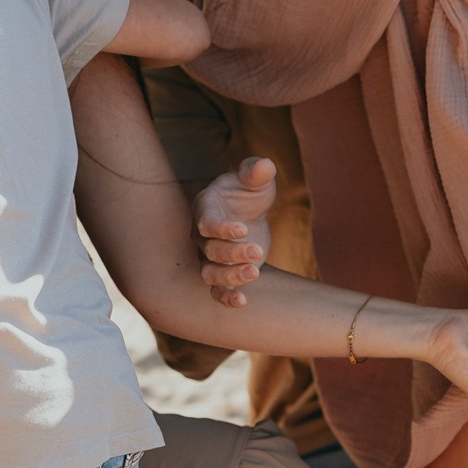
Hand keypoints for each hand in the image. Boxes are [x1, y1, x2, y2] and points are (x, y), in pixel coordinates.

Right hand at [196, 155, 276, 307]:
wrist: (249, 211)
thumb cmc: (249, 190)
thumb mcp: (255, 179)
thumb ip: (257, 172)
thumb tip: (266, 165)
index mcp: (205, 209)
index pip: (206, 223)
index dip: (221, 229)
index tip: (243, 230)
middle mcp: (202, 236)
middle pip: (210, 251)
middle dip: (233, 253)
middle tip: (257, 252)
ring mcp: (210, 257)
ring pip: (210, 274)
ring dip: (230, 277)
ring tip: (254, 273)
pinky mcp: (223, 273)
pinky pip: (217, 291)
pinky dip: (226, 298)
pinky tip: (243, 302)